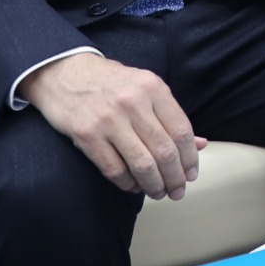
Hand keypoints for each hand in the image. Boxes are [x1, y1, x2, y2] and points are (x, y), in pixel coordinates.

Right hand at [23, 50, 204, 198]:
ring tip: (159, 193)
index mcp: (154, 88)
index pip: (181, 131)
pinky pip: (114, 169)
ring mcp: (108, 120)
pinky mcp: (86, 135)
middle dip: (175, 178)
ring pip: (142, 164)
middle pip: (164, 151)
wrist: (63, 72)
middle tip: (177, 191)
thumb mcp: (145, 88)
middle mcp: (133, 103)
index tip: (192, 174)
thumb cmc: (110, 83)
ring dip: (154, 185)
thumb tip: (201, 144)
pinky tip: (134, 186)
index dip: (190, 158)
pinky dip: (128, 183)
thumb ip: (171, 116)